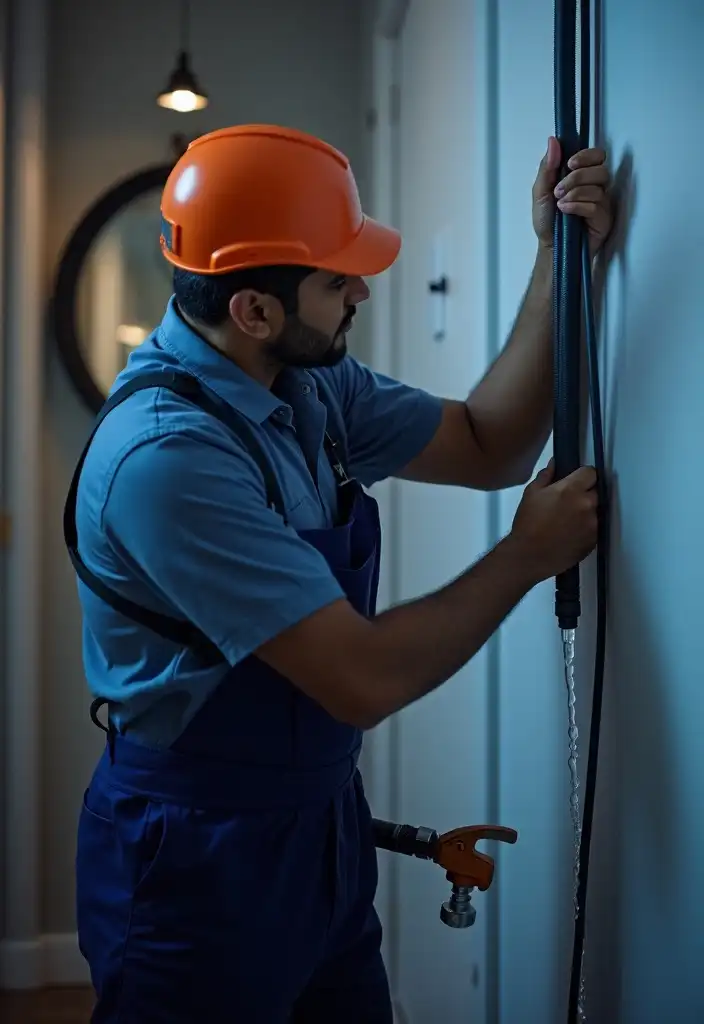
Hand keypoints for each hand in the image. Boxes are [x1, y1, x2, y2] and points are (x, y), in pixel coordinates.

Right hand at [508, 459, 597, 581]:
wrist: (529, 555)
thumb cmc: (528, 526)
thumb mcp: (532, 493)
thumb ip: (546, 475)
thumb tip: (554, 465)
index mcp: (571, 489)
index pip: (590, 472)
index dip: (583, 475)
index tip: (578, 479)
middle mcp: (585, 505)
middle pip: (595, 491)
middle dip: (584, 494)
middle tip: (567, 502)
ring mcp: (592, 524)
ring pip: (595, 511)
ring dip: (585, 512)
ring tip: (566, 520)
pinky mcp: (593, 540)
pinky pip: (594, 528)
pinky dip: (585, 529)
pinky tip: (568, 532)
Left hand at [532, 137, 612, 255]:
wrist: (550, 248)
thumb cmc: (547, 221)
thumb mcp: (540, 192)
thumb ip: (547, 167)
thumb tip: (554, 140)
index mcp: (581, 176)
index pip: (596, 155)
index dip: (586, 155)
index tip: (569, 164)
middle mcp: (594, 186)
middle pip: (600, 168)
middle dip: (577, 176)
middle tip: (559, 190)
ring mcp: (602, 202)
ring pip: (599, 186)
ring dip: (575, 193)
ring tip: (560, 204)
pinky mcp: (604, 218)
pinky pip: (597, 205)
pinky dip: (578, 206)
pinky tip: (567, 213)